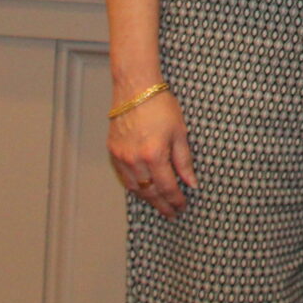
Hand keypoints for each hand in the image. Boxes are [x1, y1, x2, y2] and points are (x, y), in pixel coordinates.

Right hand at [108, 86, 195, 217]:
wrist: (135, 89)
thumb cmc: (161, 106)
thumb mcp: (180, 132)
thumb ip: (184, 161)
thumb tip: (191, 183)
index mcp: (154, 155)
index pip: (167, 187)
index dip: (175, 200)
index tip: (182, 206)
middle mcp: (135, 160)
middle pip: (149, 192)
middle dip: (162, 204)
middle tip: (171, 213)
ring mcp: (121, 157)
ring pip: (135, 188)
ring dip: (148, 198)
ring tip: (159, 204)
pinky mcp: (112, 152)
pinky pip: (124, 177)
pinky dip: (135, 186)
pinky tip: (143, 189)